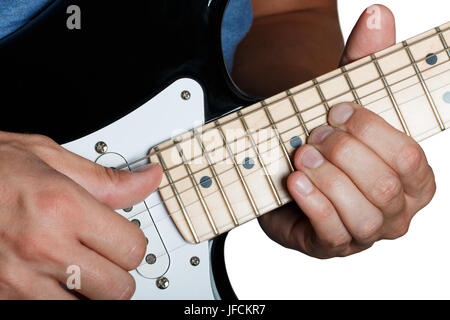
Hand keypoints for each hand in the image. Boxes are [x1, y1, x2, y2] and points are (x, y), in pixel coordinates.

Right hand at [0, 132, 161, 298]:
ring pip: (87, 309)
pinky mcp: (2, 297)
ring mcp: (18, 279)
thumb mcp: (50, 158)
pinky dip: (59, 301)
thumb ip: (107, 180)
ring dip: (90, 293)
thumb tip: (149, 180)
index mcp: (64, 206)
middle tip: (105, 257)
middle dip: (118, 273)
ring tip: (78, 271)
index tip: (123, 237)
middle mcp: (43, 246)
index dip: (133, 243)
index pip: (132, 248)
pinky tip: (53, 281)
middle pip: (118, 288)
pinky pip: (48, 313)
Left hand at [258, 5, 435, 257]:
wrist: (289, 171)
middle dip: (344, 154)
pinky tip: (296, 182)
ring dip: (328, 179)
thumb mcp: (346, 101)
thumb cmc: (326, 141)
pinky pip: (332, 232)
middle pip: (385, 185)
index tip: (336, 111)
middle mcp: (398, 209)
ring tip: (302, 157)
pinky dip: (312, 202)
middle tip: (314, 136)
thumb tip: (377, 14)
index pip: (407, 156)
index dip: (369, 130)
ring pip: (362, 213)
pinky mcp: (334, 245)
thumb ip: (364, 62)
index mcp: (414, 176)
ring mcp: (367, 232)